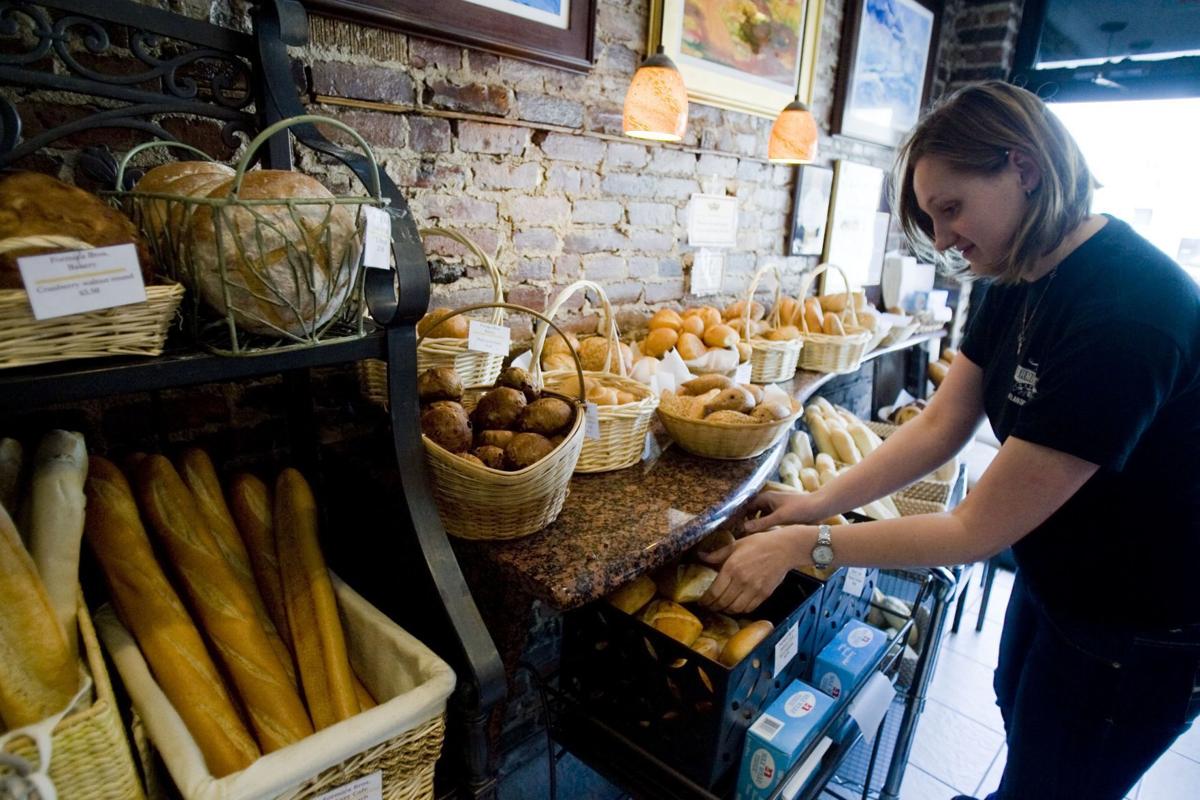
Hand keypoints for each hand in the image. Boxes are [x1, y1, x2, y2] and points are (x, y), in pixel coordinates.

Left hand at [697, 526, 812, 613]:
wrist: (784, 548)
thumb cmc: (759, 544)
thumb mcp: (736, 545)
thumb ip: (717, 554)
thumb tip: (700, 556)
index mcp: (731, 568)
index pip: (714, 592)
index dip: (706, 600)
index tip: (703, 602)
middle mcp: (741, 581)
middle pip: (723, 602)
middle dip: (714, 607)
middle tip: (710, 606)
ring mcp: (754, 589)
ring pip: (735, 608)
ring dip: (726, 610)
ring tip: (722, 606)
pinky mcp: (764, 594)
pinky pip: (749, 608)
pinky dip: (741, 610)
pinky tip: (737, 605)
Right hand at [744, 490, 824, 533]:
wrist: (820, 507)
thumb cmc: (800, 509)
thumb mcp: (780, 518)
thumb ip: (761, 523)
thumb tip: (743, 528)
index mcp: (766, 498)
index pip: (746, 507)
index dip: (739, 517)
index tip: (733, 528)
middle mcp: (769, 501)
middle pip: (751, 512)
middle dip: (746, 522)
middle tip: (741, 536)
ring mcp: (775, 507)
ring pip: (760, 517)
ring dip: (756, 525)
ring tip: (751, 538)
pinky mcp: (782, 514)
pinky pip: (768, 520)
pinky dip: (765, 526)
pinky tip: (765, 536)